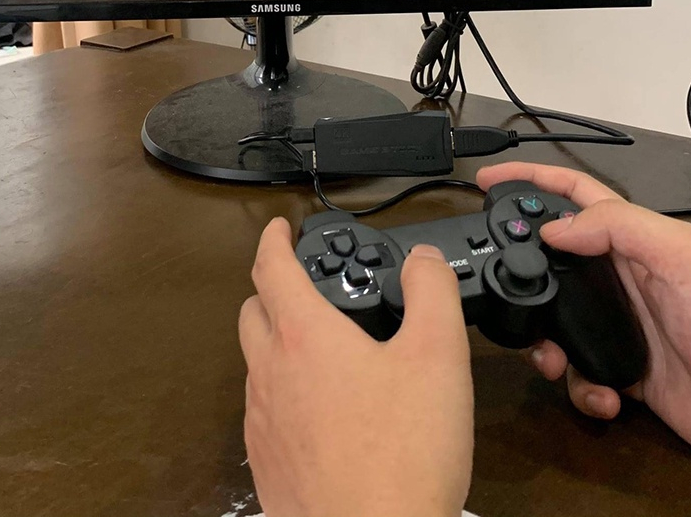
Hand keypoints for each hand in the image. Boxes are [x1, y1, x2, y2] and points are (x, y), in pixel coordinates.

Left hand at [239, 217, 473, 516]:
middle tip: (308, 287)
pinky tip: (320, 409)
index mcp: (304, 336)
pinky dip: (281, 389)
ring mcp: (262, 421)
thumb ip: (432, 293)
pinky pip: (262, 408)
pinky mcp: (266, 463)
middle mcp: (271, 372)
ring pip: (255, 361)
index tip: (280, 227)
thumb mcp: (438, 358)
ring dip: (277, 340)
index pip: (270, 266)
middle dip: (273, 289)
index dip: (274, 238)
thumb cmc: (402, 453)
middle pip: (253, 310)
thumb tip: (424, 259)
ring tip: (322, 348)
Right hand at [477, 162, 690, 476]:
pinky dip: (580, 387)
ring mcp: (621, 325)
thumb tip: (553, 228)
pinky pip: (579, 373)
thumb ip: (618, 228)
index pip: (573, 193)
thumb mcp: (682, 258)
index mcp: (635, 239)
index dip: (530, 178)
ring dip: (543, 340)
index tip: (487, 179)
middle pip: (552, 258)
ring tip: (552, 358)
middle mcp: (622, 277)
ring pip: (555, 320)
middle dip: (520, 268)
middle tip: (498, 282)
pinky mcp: (624, 372)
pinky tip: (604, 394)